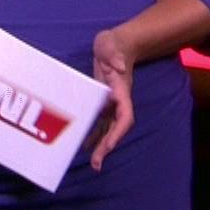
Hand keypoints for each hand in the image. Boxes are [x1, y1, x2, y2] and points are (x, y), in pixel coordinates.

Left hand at [89, 27, 135, 169]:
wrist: (116, 45)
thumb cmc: (113, 45)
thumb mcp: (112, 46)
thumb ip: (115, 55)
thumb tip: (118, 66)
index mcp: (122, 91)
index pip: (125, 116)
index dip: (118, 131)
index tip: (110, 145)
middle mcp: (118, 101)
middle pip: (116, 128)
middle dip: (107, 146)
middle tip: (97, 165)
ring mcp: (111, 103)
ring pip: (107, 128)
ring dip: (101, 146)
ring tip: (93, 164)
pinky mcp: (102, 102)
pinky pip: (99, 122)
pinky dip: (94, 134)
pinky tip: (84, 146)